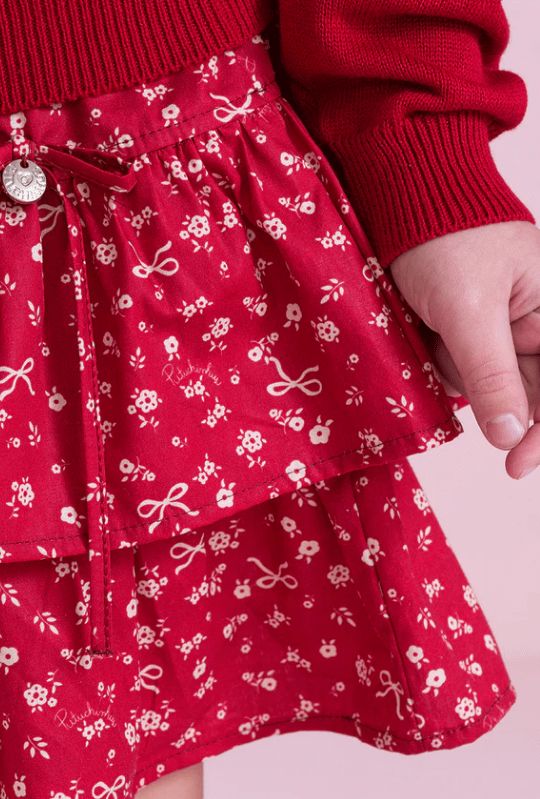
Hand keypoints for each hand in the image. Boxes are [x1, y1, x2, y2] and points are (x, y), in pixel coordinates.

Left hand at [389, 221, 539, 479]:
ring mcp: (502, 329)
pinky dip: (439, 363)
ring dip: (455, 372)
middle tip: (458, 388)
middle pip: (526, 392)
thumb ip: (493, 373)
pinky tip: (426, 334)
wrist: (405, 200)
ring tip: (434, 332)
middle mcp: (538, 323)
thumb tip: (511, 436)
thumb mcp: (469, 309)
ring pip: (485, 386)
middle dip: (488, 395)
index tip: (516, 465)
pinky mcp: (468, 331)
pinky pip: (458, 370)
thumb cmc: (446, 239)